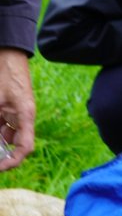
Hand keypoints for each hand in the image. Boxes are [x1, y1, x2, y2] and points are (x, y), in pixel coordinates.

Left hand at [0, 49, 35, 170]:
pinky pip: (1, 125)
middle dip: (1, 153)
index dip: (12, 161)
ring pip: (4, 136)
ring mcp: (13, 113)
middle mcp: (22, 117)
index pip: (25, 147)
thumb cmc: (4, 73)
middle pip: (13, 145)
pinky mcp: (5, 108)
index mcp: (25, 116)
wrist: (7, 53)